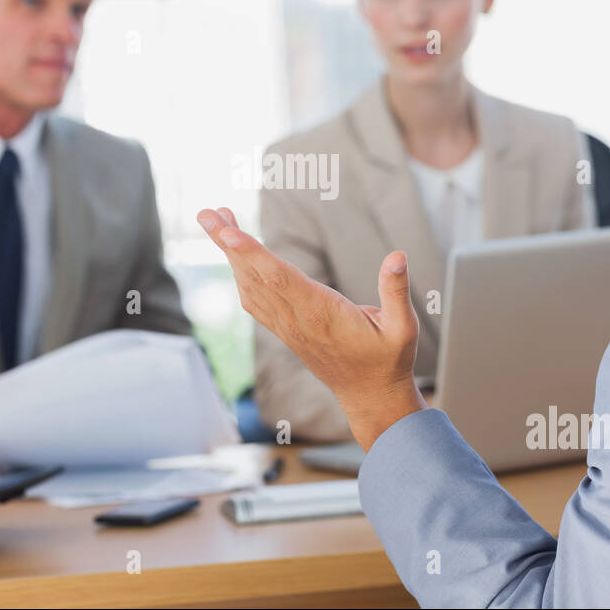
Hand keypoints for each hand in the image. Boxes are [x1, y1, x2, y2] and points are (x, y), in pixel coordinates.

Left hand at [197, 206, 425, 450]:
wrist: (369, 395)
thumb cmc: (388, 360)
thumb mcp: (403, 328)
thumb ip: (396, 291)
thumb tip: (398, 256)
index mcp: (320, 313)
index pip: (280, 278)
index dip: (252, 254)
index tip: (227, 233)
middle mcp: (296, 318)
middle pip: (255, 275)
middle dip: (228, 243)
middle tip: (206, 213)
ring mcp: (287, 325)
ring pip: (249, 284)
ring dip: (230, 253)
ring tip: (216, 219)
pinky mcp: (285, 329)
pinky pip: (254, 299)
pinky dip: (239, 273)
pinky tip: (234, 254)